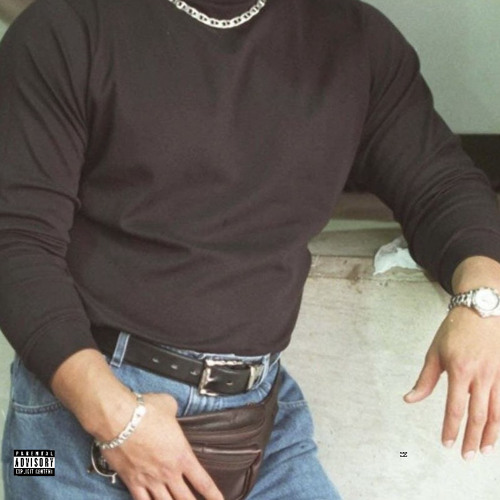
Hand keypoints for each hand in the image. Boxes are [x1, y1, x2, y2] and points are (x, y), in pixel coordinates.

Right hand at [101, 393, 222, 499]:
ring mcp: (150, 480)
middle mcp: (169, 472)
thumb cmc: (147, 410)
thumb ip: (174, 413)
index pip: (203, 482)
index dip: (214, 496)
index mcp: (182, 455)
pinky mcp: (132, 481)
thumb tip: (171, 412)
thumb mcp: (169, 406)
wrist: (119, 418)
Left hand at [404, 307, 499, 459]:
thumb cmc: (454, 330)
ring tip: (484, 451)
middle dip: (472, 439)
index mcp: (460, 371)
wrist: (481, 310)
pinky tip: (497, 430)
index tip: (446, 443)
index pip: (455, 408)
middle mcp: (481, 377)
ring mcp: (496, 376)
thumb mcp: (434, 352)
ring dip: (491, 435)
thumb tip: (410, 399)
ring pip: (496, 413)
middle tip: (466, 456)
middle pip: (479, 416)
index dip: (451, 429)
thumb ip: (425, 379)